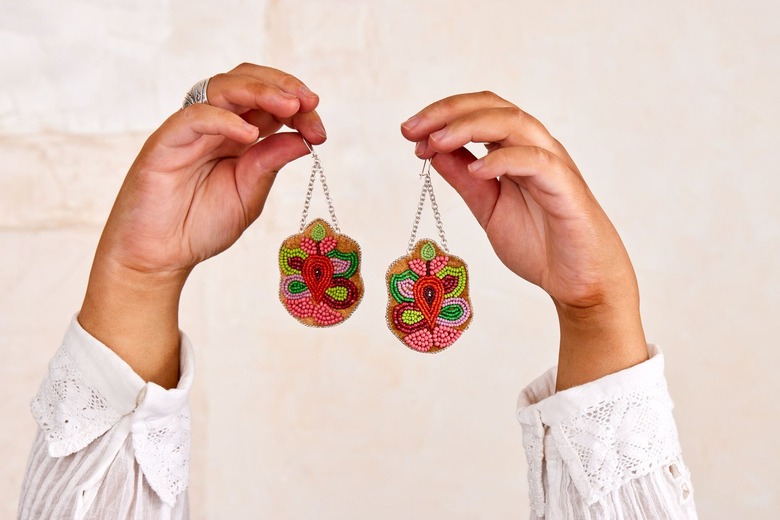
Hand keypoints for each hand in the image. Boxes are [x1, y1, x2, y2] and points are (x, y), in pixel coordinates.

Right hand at [80, 64, 323, 387]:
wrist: (159, 255)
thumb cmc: (200, 226)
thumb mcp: (249, 194)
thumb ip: (270, 164)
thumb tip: (304, 139)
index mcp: (237, 135)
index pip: (270, 103)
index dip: (299, 109)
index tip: (320, 131)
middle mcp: (215, 125)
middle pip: (247, 82)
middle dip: (283, 87)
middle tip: (309, 103)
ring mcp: (190, 129)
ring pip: (222, 88)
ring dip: (260, 91)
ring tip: (289, 106)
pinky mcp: (166, 140)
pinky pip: (195, 117)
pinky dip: (224, 120)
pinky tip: (250, 133)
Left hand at [401, 92, 647, 388]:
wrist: (579, 281)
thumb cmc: (539, 243)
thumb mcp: (487, 208)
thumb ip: (463, 180)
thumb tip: (431, 150)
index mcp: (515, 150)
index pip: (479, 112)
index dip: (442, 114)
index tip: (409, 132)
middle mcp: (535, 148)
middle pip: (493, 107)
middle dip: (448, 112)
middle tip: (411, 128)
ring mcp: (552, 165)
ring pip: (514, 124)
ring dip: (470, 127)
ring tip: (436, 142)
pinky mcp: (566, 187)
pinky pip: (536, 161)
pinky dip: (504, 160)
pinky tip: (475, 170)